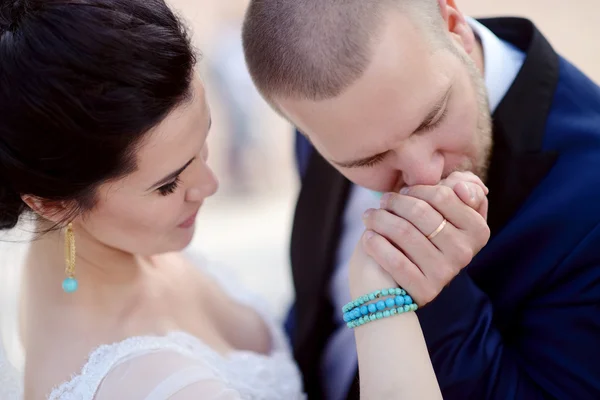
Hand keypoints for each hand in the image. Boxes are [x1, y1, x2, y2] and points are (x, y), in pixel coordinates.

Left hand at [360, 173, 489, 305]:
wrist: (405, 278)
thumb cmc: (426, 232)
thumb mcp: (450, 207)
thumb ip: (463, 186)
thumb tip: (459, 187)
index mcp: (477, 229)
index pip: (443, 195)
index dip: (417, 189)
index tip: (404, 191)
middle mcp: (465, 252)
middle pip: (420, 211)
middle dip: (395, 201)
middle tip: (383, 201)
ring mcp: (445, 273)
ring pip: (404, 232)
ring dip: (379, 219)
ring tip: (370, 216)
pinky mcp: (424, 290)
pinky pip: (395, 261)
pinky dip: (376, 244)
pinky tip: (368, 237)